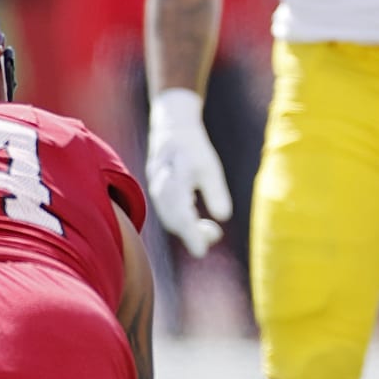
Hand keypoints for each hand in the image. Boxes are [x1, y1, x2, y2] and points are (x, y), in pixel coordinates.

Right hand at [145, 88, 229, 257]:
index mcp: (176, 177)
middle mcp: (161, 183)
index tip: (201, 252)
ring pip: (167, 216)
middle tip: (210, 241)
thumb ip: (216, 192)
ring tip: (205, 233)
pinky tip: (193, 223)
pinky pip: (164, 210)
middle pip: (173, 219)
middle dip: (190, 235)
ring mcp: (155, 185)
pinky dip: (178, 220)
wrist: (172, 125)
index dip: (191, 235)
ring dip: (184, 229)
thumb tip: (223, 218)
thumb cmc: (195, 147)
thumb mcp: (210, 168)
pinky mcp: (155, 187)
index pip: (182, 214)